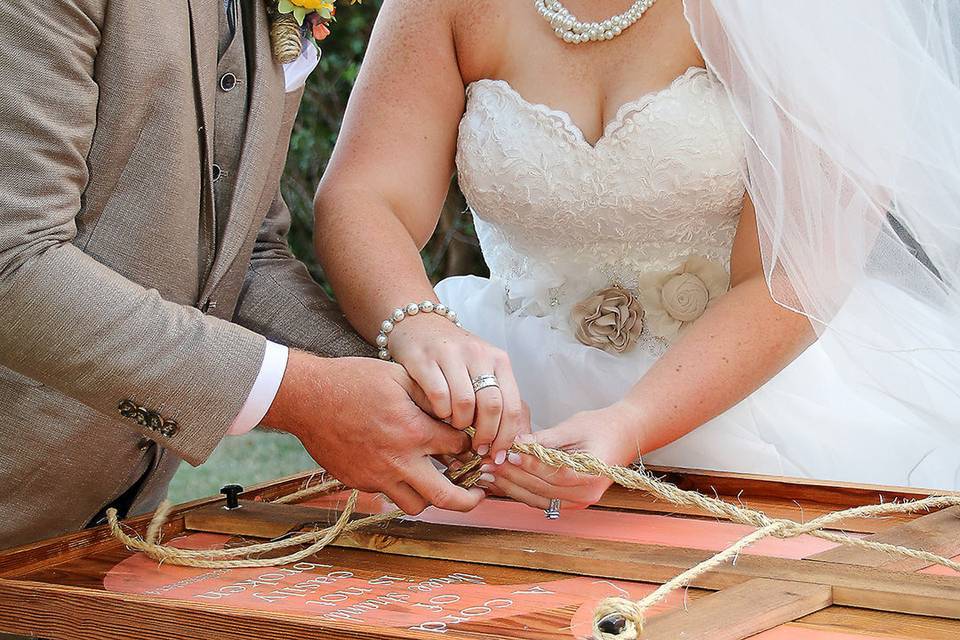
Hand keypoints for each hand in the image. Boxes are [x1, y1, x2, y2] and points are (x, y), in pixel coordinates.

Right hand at [263, 350, 484, 514]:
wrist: (306, 398)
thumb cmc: (352, 380)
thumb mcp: (397, 375)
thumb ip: (429, 393)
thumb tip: (455, 408)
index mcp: (414, 431)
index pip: (459, 447)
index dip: (471, 444)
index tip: (472, 443)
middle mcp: (400, 461)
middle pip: (446, 496)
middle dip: (469, 500)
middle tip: (479, 496)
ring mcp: (378, 476)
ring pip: (416, 504)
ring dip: (432, 498)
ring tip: (439, 485)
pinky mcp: (359, 482)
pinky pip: (388, 495)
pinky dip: (401, 488)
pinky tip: (403, 471)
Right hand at [388, 310, 528, 461]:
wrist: (419, 327)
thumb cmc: (454, 357)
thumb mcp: (481, 371)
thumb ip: (496, 400)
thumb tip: (506, 442)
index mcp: (498, 360)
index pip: (512, 405)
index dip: (506, 435)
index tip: (497, 453)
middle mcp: (478, 354)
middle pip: (492, 406)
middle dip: (486, 435)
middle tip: (477, 449)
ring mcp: (451, 354)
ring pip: (465, 403)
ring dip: (460, 425)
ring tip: (455, 429)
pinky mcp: (424, 359)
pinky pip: (438, 396)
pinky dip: (440, 413)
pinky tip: (438, 414)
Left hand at [483, 402, 644, 509]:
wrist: (624, 435)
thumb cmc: (602, 426)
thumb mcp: (573, 427)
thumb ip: (545, 438)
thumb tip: (516, 442)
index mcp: (592, 475)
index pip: (554, 473)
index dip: (529, 463)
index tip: (508, 452)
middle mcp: (586, 495)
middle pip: (542, 489)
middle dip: (512, 476)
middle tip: (487, 463)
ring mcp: (578, 502)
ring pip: (537, 498)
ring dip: (511, 486)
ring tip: (487, 474)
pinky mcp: (570, 502)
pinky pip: (541, 499)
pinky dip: (520, 490)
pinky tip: (502, 481)